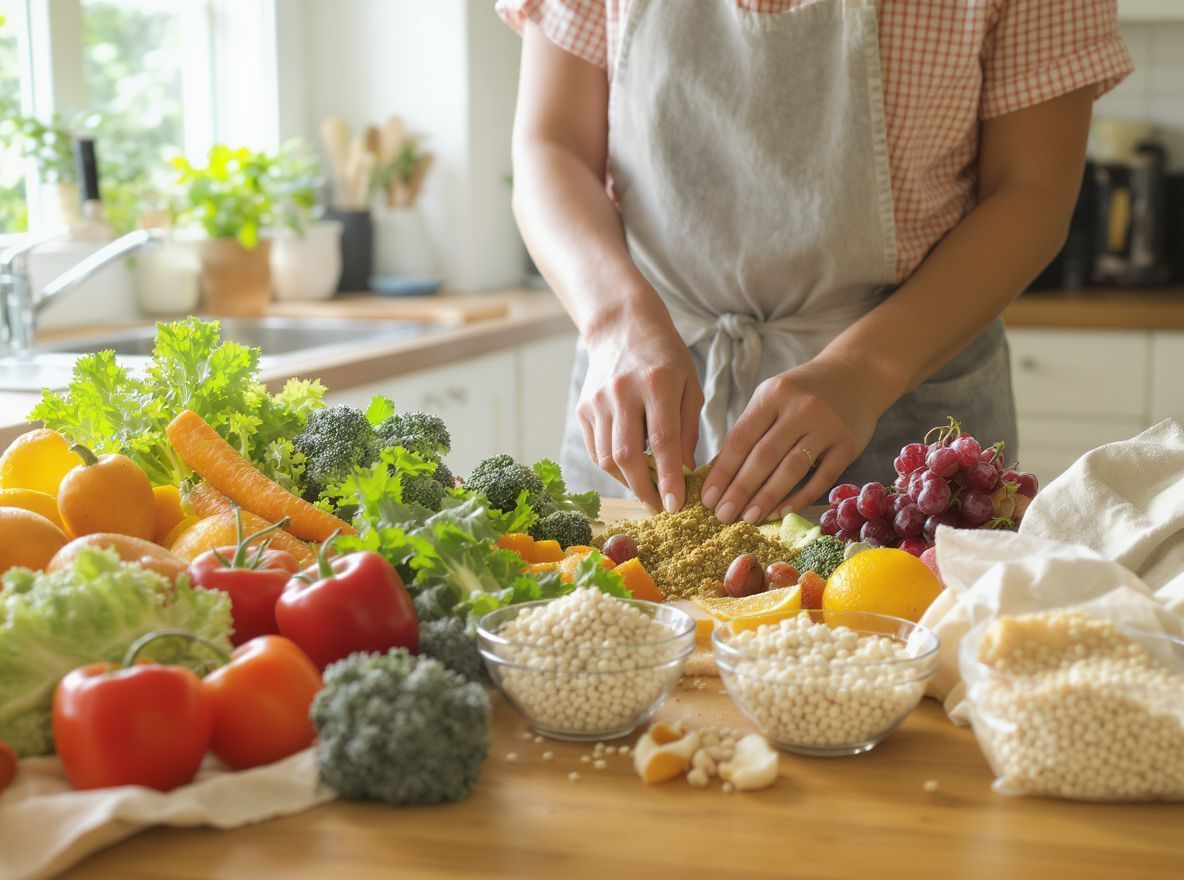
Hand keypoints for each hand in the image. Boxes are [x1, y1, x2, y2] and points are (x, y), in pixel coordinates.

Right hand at [577, 313, 702, 511]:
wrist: (622, 327)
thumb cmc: (665, 357)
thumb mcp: (689, 385)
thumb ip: (688, 428)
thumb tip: (686, 472)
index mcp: (656, 383)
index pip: (663, 441)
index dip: (669, 478)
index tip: (677, 505)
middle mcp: (622, 392)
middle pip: (627, 456)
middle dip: (644, 490)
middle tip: (660, 507)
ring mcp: (597, 401)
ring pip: (607, 458)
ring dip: (628, 482)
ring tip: (647, 489)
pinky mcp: (583, 408)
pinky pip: (595, 450)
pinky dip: (613, 467)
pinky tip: (630, 469)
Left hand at [700, 356, 885, 523]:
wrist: (858, 373)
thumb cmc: (804, 390)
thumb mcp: (772, 398)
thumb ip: (747, 430)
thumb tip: (715, 471)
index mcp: (772, 394)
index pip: (740, 438)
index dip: (722, 471)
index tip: (707, 498)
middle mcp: (800, 408)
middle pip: (763, 456)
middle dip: (740, 490)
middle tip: (722, 515)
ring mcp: (826, 426)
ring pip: (791, 469)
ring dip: (767, 497)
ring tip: (748, 518)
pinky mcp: (848, 444)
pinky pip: (821, 478)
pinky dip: (799, 498)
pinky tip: (781, 512)